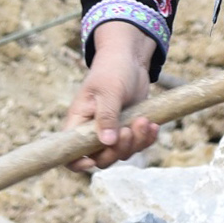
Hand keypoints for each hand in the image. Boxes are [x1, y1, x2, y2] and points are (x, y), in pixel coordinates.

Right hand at [62, 22, 158, 170]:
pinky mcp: (128, 129)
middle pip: (101, 158)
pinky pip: (137, 145)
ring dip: (136, 142)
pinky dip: (146, 139)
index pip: (69, 153)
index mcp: (79, 121)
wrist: (130, 59)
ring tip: (145, 121)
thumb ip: (107, 116)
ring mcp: (111, 132)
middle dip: (118, 149)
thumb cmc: (113, 70)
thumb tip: (106, 143)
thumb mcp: (109, 90)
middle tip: (129, 129)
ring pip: (122, 153)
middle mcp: (92, 130)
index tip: (93, 160)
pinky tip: (154, 126)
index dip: (77, 163)